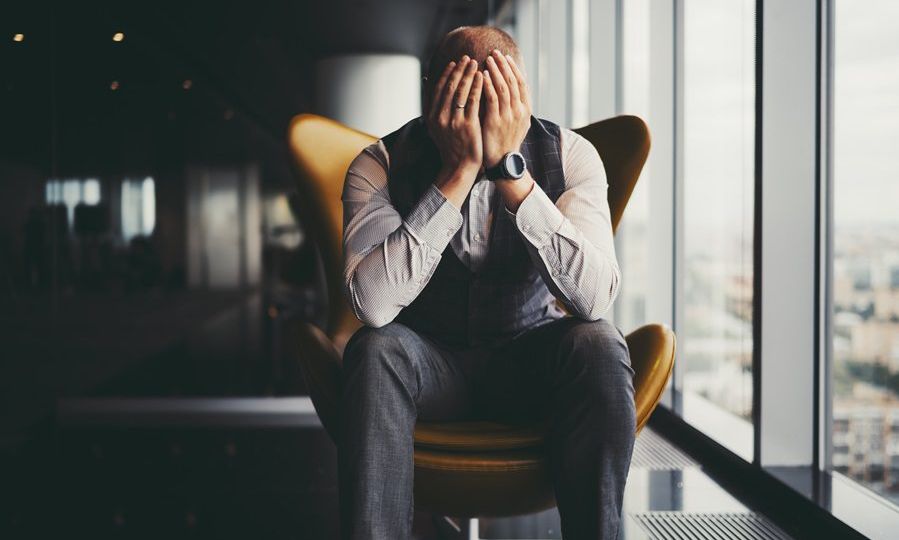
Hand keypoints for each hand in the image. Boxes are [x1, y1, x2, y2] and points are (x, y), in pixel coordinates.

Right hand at [425, 56, 484, 174]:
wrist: (459, 167)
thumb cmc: (451, 147)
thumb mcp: (436, 128)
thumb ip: (434, 107)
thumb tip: (427, 83)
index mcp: (432, 117)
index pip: (439, 90)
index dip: (447, 74)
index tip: (454, 63)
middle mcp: (440, 118)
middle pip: (450, 87)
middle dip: (459, 70)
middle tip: (467, 58)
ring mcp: (453, 122)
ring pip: (460, 92)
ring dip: (468, 74)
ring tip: (475, 63)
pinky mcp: (467, 126)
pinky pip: (472, 101)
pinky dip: (477, 86)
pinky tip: (482, 77)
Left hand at [481, 50, 530, 168]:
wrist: (503, 162)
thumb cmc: (506, 142)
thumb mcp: (516, 124)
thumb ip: (515, 107)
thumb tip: (511, 91)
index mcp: (525, 110)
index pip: (521, 83)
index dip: (513, 69)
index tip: (506, 57)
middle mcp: (519, 111)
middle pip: (512, 81)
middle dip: (504, 65)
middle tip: (494, 52)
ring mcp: (508, 116)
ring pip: (503, 87)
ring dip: (496, 70)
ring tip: (488, 59)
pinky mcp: (496, 121)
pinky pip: (492, 98)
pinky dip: (488, 84)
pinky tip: (482, 75)